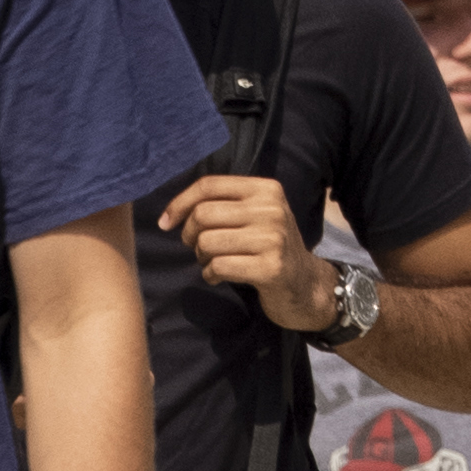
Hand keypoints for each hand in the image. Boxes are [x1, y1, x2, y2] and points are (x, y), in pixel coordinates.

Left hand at [162, 172, 330, 332]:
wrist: (305, 284)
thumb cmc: (270, 247)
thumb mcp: (256, 215)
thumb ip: (225, 204)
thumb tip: (172, 212)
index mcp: (266, 189)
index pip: (209, 185)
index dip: (179, 203)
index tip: (165, 222)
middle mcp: (272, 209)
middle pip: (203, 215)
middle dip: (190, 235)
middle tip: (197, 248)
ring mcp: (273, 239)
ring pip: (207, 242)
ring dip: (201, 258)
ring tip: (212, 263)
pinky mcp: (271, 268)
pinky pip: (218, 266)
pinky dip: (210, 274)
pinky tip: (218, 277)